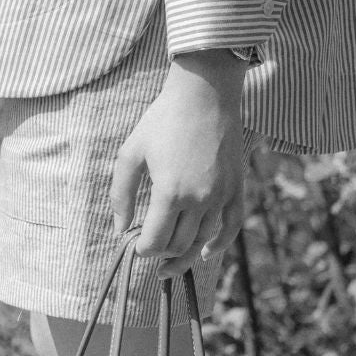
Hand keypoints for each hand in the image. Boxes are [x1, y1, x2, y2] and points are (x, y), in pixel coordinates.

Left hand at [110, 49, 246, 278]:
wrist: (203, 93)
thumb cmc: (163, 120)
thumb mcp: (131, 152)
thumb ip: (121, 193)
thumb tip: (120, 228)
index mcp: (169, 193)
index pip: (154, 241)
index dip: (142, 250)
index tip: (135, 246)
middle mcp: (198, 199)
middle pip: (178, 244)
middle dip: (160, 253)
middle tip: (150, 250)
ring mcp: (220, 195)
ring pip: (202, 239)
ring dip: (184, 255)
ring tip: (170, 262)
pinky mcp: (236, 186)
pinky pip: (232, 226)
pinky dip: (220, 245)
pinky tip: (205, 254)